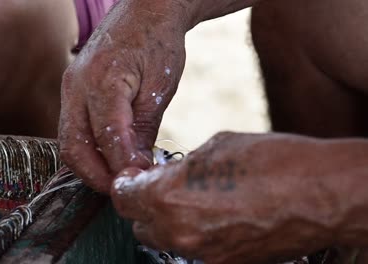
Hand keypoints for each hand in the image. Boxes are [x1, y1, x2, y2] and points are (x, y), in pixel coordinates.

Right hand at [59, 1, 189, 192]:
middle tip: (121, 191)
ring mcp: (70, 88)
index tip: (137, 184)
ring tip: (115, 178)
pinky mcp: (72, 91)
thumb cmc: (157, 41)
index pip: (106, 138)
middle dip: (96, 176)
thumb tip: (134, 166)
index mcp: (102, 81)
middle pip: (74, 146)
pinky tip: (107, 158)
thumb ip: (143, 129)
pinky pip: (72, 129)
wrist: (144, 10)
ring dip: (89, 166)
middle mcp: (76, 86)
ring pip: (69, 141)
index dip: (122, 167)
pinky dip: (88, 150)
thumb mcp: (159, 87)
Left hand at [112, 132, 337, 262]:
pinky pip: (192, 248)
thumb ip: (181, 166)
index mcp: (168, 198)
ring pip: (164, 239)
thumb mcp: (215, 147)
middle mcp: (178, 232)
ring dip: (167, 219)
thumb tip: (168, 174)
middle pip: (139, 224)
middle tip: (161, 184)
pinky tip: (212, 213)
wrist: (322, 196)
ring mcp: (201, 254)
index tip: (134, 177)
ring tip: (190, 197)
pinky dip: (192, 232)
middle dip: (144, 204)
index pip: (123, 198)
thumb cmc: (273, 162)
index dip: (126, 184)